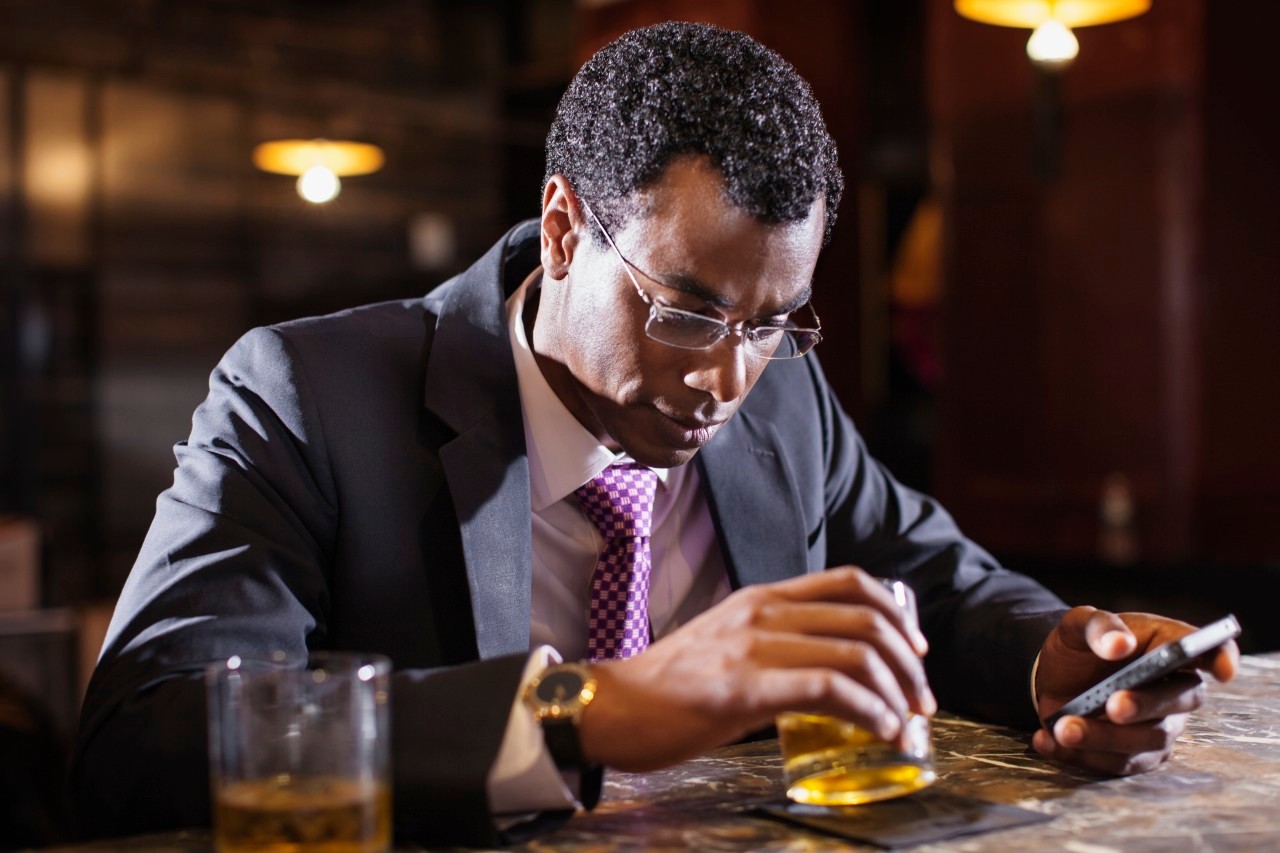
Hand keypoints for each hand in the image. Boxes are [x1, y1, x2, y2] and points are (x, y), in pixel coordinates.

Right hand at [578, 567, 936, 771]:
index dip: (896, 612)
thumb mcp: (725, 643)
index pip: (848, 582)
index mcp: (760, 599)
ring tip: (905, 723)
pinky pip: (829, 690)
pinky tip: (879, 731)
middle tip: (921, 699)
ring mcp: (754, 648)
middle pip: (865, 620)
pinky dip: (869, 712)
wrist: (612, 707)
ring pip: (855, 654)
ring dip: (896, 694)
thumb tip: (823, 677)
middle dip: (908, 663)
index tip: (916, 649)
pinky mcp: (745, 689)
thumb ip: (771, 645)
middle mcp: (762, 613)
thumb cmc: (667, 685)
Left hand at [1032, 606, 1238, 774]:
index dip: (1221, 659)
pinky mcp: (1133, 755)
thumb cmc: (1080, 645)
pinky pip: (1113, 764)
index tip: (1222, 669)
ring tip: (1063, 727)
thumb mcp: (1077, 624)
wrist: (1051, 674)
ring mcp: (1157, 727)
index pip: (1208, 651)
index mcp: (1168, 647)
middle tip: (1113, 704)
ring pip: (1145, 741)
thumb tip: (1119, 645)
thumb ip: (1098, 626)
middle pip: (1178, 702)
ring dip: (1102, 737)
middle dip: (1146, 705)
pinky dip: (1078, 755)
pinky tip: (1046, 740)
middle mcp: (1173, 691)